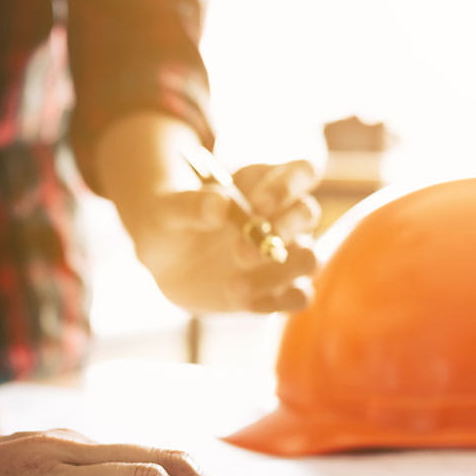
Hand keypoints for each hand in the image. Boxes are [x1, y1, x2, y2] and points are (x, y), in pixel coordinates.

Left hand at [134, 160, 320, 313]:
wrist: (165, 262)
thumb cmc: (170, 224)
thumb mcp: (168, 211)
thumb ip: (190, 205)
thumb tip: (219, 205)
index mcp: (262, 182)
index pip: (301, 172)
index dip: (288, 187)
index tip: (258, 206)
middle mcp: (281, 216)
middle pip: (308, 214)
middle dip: (281, 232)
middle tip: (238, 253)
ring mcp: (283, 253)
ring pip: (309, 259)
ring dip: (279, 273)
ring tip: (232, 286)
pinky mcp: (278, 288)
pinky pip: (298, 296)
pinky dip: (277, 302)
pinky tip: (242, 303)